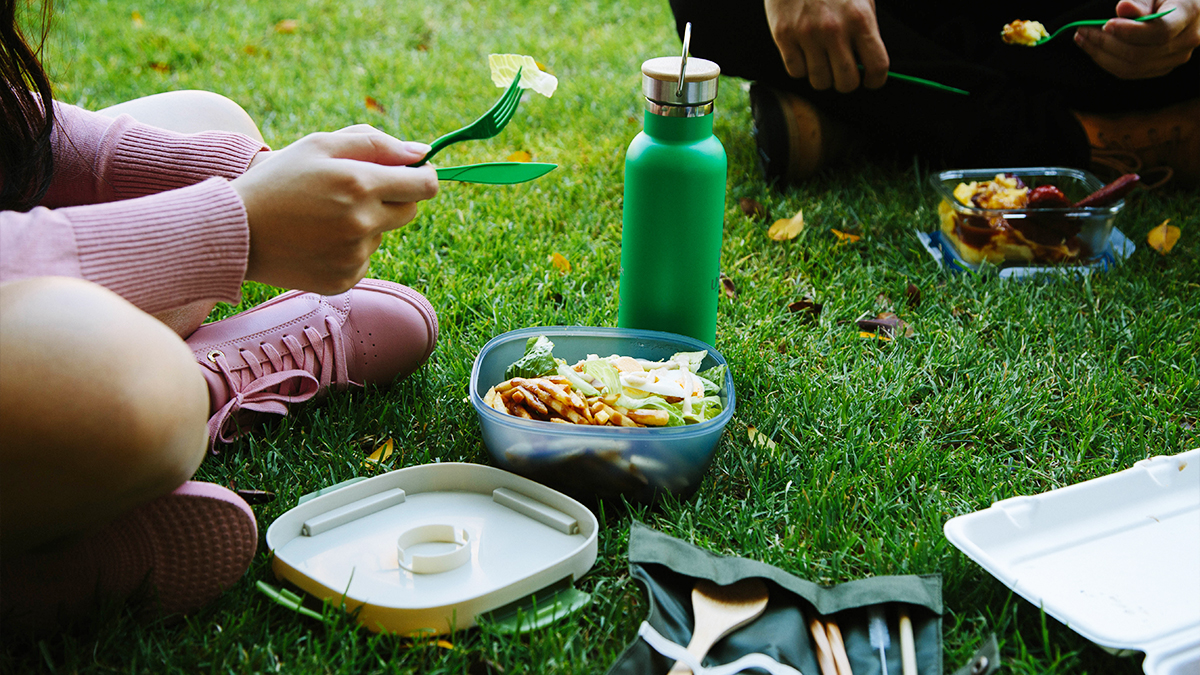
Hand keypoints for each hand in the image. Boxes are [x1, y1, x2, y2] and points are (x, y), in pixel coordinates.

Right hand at [231, 125, 437, 293]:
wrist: (235, 232)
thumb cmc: (278, 180)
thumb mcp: (320, 145)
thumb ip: (376, 144)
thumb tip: (421, 153)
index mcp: (360, 184)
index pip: (424, 185)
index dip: (422, 176)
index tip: (412, 173)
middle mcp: (362, 223)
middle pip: (409, 211)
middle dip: (394, 197)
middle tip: (357, 190)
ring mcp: (354, 256)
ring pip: (383, 233)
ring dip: (366, 222)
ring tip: (323, 216)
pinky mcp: (345, 279)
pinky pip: (364, 258)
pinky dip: (350, 247)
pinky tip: (318, 239)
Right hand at [764, 0, 888, 91]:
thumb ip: (866, 30)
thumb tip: (868, 65)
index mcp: (860, 19)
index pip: (877, 66)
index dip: (876, 80)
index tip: (870, 80)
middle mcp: (835, 30)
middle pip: (846, 83)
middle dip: (846, 82)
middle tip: (842, 71)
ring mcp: (807, 34)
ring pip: (820, 81)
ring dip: (822, 75)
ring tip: (821, 58)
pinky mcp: (784, 35)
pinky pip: (796, 71)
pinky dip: (800, 66)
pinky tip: (803, 51)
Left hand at [1074, 0, 1199, 78]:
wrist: (1182, 5)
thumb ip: (1141, 0)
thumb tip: (1124, 8)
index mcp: (1189, 14)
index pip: (1160, 32)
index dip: (1130, 32)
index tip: (1106, 24)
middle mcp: (1187, 40)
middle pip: (1141, 54)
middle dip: (1106, 44)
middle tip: (1082, 30)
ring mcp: (1176, 58)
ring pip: (1132, 67)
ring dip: (1101, 55)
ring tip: (1083, 38)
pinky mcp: (1162, 67)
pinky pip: (1131, 72)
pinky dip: (1108, 61)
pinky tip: (1094, 48)